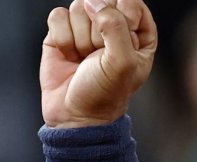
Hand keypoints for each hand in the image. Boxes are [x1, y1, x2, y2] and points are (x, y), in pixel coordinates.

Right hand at [40, 0, 156, 127]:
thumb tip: (93, 2)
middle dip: (98, 30)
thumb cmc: (106, 93)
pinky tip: (69, 55)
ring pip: (79, 6)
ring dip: (80, 37)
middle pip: (102, 0)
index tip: (122, 40)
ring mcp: (86, 28)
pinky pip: (58, 15)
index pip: (131, 1)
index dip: (123, 15)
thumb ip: (116, 26)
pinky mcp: (62, 32)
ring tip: (84, 58)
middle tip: (99, 55)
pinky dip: (62, 37)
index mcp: (138, 33)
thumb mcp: (123, 62)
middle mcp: (113, 26)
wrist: (75, 115)